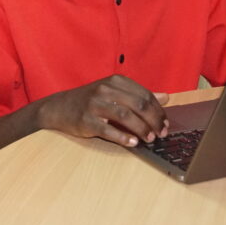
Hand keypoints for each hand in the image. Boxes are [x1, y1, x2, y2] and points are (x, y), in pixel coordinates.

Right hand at [37, 74, 169, 146]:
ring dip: (141, 129)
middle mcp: (106, 89)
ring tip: (150, 139)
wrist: (59, 108)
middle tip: (162, 133)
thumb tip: (166, 97)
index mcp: (116, 81)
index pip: (144, 95)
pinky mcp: (85, 120)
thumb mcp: (115, 93)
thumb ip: (139, 95)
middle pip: (138, 105)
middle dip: (154, 121)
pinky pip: (107, 129)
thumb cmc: (91, 101)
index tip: (166, 124)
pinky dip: (122, 137)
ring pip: (125, 116)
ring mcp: (94, 104)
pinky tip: (133, 143)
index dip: (158, 111)